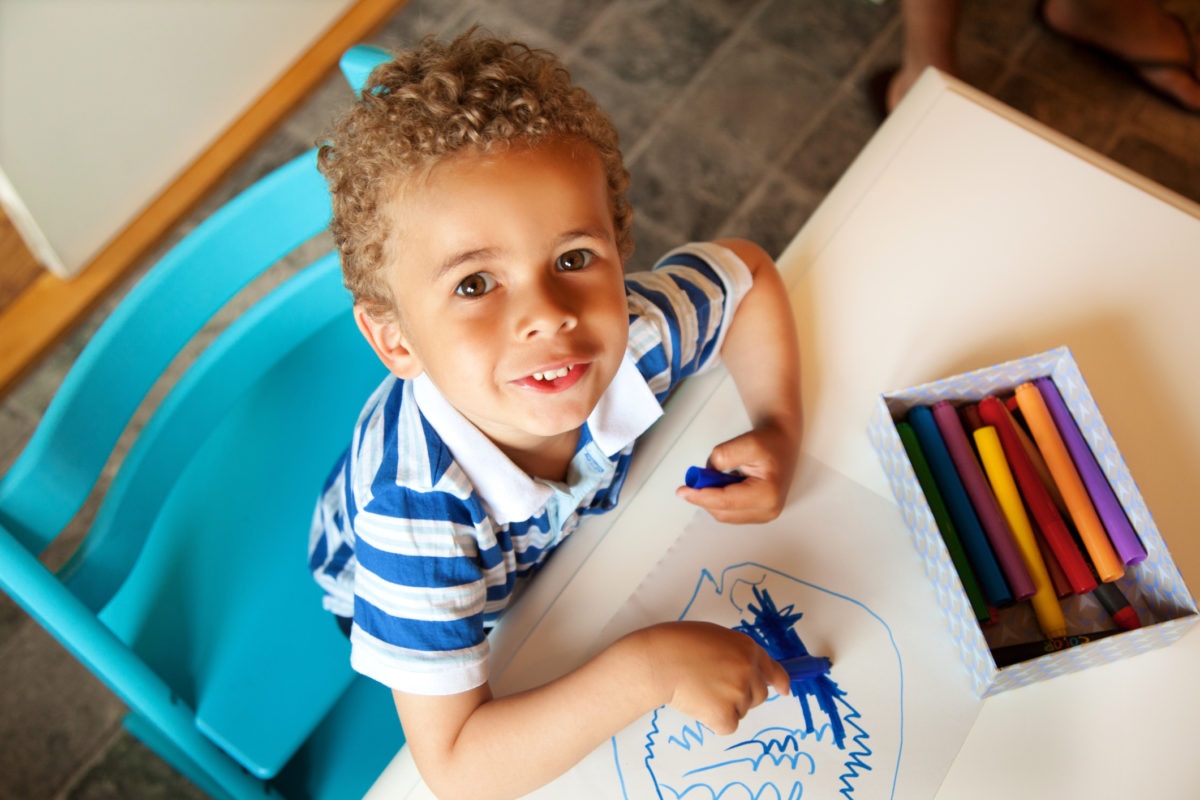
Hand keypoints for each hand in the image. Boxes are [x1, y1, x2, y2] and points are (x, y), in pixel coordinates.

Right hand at [641, 621, 789, 734]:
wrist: (660, 660)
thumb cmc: (678, 644)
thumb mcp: (714, 637)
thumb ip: (735, 652)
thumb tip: (747, 670)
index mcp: (747, 648)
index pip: (773, 669)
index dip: (779, 681)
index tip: (783, 690)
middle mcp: (748, 670)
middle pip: (759, 695)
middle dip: (743, 695)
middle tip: (714, 687)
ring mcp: (738, 693)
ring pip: (741, 710)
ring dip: (724, 706)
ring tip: (699, 690)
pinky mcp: (725, 714)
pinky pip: (728, 725)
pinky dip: (714, 720)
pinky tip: (698, 704)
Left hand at [676, 421, 797, 523]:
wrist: (782, 442)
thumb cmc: (769, 442)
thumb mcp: (746, 442)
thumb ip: (724, 457)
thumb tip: (706, 475)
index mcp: (768, 494)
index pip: (726, 501)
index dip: (701, 496)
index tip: (682, 491)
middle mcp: (768, 510)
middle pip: (723, 511)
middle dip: (705, 497)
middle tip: (695, 478)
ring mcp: (764, 515)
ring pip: (724, 514)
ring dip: (712, 498)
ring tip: (716, 477)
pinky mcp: (758, 514)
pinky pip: (730, 512)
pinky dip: (720, 500)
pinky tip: (724, 484)